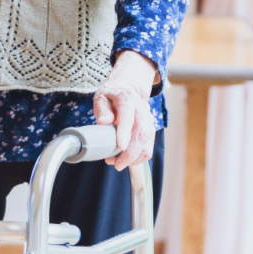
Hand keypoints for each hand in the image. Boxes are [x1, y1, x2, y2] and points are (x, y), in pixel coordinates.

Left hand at [92, 50, 157, 170]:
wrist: (127, 89)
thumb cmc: (111, 95)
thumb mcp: (101, 96)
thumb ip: (102, 109)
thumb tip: (103, 123)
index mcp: (127, 99)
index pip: (127, 117)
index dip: (125, 132)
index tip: (119, 146)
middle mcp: (141, 110)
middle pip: (140, 134)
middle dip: (130, 153)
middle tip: (116, 164)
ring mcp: (148, 120)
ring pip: (147, 143)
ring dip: (134, 158)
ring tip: (118, 163)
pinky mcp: (151, 129)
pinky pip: (149, 147)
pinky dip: (139, 157)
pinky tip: (127, 160)